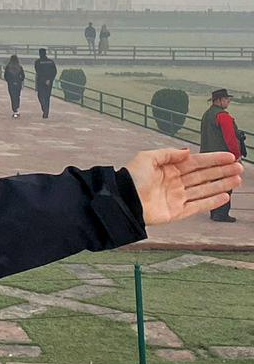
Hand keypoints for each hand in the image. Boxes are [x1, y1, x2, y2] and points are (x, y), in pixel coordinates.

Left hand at [125, 148, 242, 224]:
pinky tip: (225, 196)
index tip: (229, 156)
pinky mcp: (177, 212)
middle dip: (222, 171)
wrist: (123, 200)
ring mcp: (177, 197)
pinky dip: (212, 202)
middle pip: (204, 176)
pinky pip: (198, 206)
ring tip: (237, 180)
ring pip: (205, 190)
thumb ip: (168, 153)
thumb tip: (187, 151)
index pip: (197, 162)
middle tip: (239, 168)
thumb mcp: (147, 158)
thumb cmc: (130, 179)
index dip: (213, 159)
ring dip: (222, 185)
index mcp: (169, 168)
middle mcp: (175, 182)